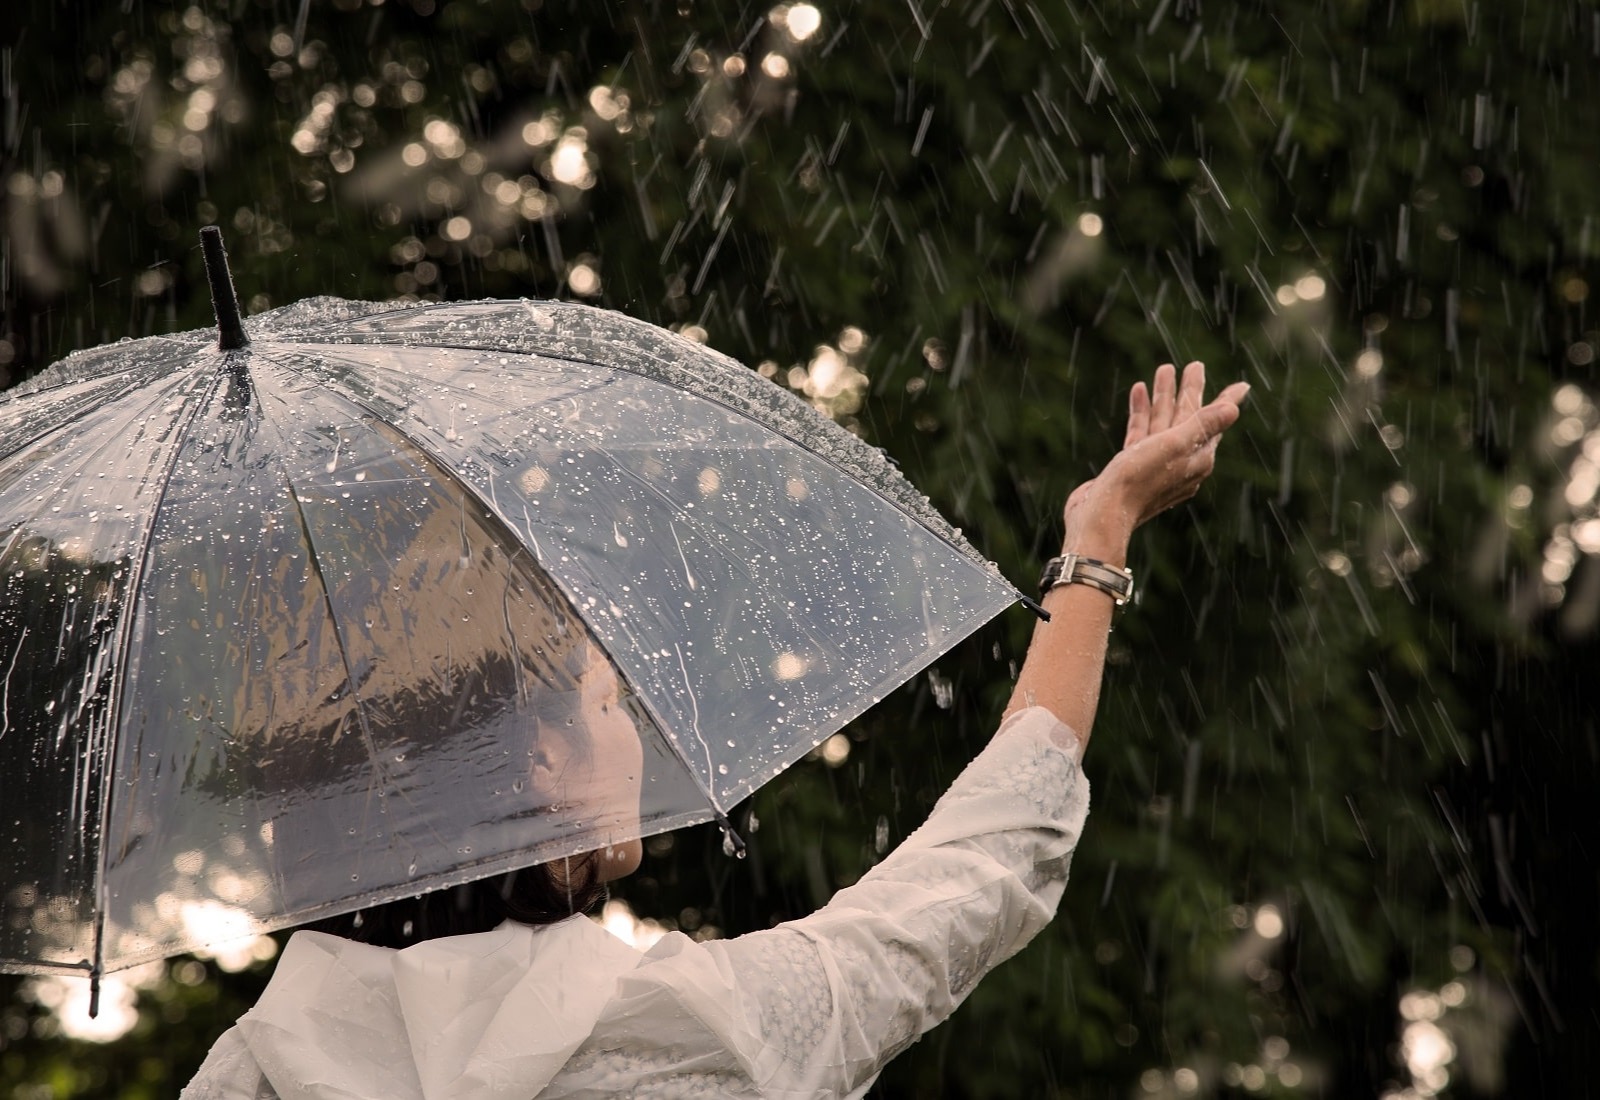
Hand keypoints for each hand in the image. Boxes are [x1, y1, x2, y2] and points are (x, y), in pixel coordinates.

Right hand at [1062, 361, 1248, 548]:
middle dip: (1190, 391)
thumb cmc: (1139, 479)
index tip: (1242, 386)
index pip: (1215, 422)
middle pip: (1188, 418)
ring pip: (1163, 423)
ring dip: (1163, 396)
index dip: (1226, 400)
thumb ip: (1203, 424)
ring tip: (1163, 370)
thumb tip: (1233, 408)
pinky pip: (1141, 433)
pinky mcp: (1132, 465)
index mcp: (1197, 458)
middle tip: (1194, 366)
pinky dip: (1141, 412)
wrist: (1103, 513)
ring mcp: (1155, 464)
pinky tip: (1138, 391)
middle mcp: (1180, 462)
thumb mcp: (1175, 445)